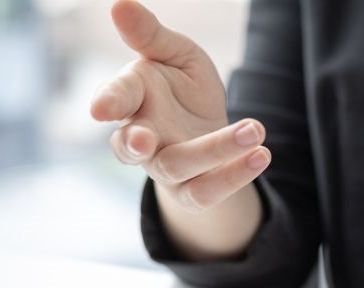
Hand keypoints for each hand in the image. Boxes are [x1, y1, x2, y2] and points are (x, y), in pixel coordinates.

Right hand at [91, 0, 270, 214]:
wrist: (208, 127)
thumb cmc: (184, 86)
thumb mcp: (175, 54)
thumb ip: (150, 36)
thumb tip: (120, 4)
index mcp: (133, 98)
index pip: (117, 98)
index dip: (108, 101)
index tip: (101, 108)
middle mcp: (142, 137)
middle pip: (130, 146)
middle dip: (133, 143)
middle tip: (142, 139)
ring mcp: (165, 168)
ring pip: (178, 166)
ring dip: (215, 150)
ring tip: (254, 129)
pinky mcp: (192, 191)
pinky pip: (207, 192)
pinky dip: (235, 176)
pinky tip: (262, 155)